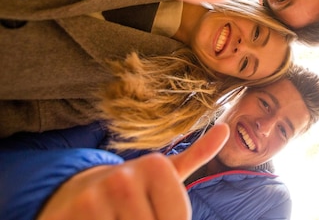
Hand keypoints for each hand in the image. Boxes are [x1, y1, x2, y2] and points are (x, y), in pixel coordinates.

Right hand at [38, 124, 228, 219]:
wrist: (75, 193)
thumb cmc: (131, 188)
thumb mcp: (165, 171)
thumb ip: (197, 154)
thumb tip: (225, 129)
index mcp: (155, 166)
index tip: (152, 210)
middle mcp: (124, 177)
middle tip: (132, 214)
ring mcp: (94, 198)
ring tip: (117, 217)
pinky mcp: (70, 216)